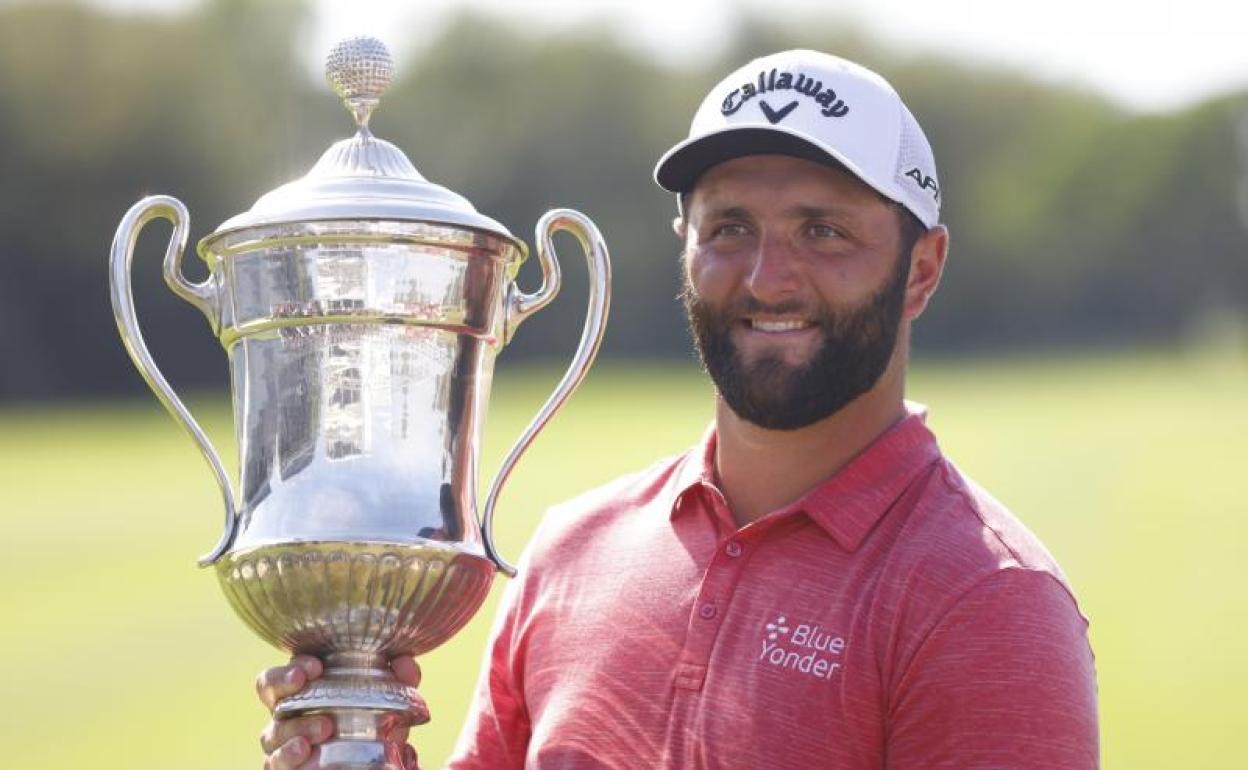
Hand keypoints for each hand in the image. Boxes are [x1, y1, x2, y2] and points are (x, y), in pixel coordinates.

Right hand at [256, 655, 423, 768]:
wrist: (372, 762)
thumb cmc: (371, 722)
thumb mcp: (387, 701)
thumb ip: (398, 680)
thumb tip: (406, 663)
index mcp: (303, 691)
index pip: (279, 677)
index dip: (289, 670)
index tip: (314, 667)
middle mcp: (287, 716)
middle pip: (271, 700)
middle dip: (286, 691)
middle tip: (311, 688)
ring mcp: (283, 744)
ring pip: (272, 735)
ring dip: (296, 730)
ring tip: (324, 728)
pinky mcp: (285, 766)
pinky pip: (275, 764)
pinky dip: (289, 758)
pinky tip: (305, 752)